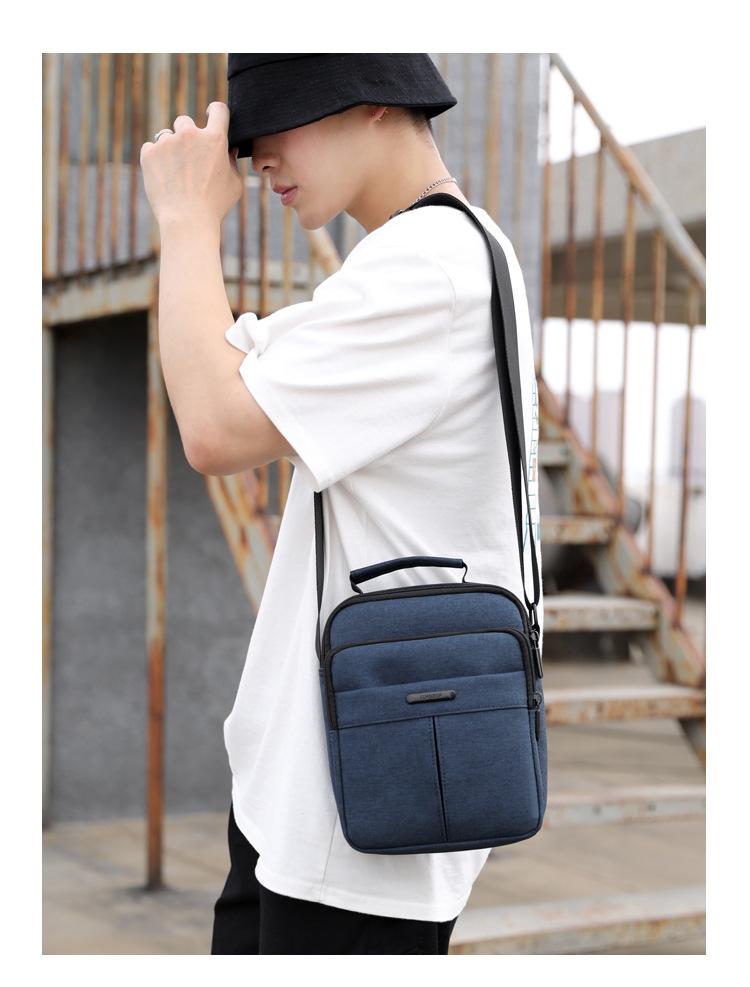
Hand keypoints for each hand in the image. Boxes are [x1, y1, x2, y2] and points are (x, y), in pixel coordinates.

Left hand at [140, 101, 242, 229]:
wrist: (186, 221)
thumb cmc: (214, 206)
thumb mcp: (234, 184)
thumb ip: (231, 162)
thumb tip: (228, 149)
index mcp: (215, 139)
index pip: (218, 110)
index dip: (214, 112)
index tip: (210, 115)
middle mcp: (190, 134)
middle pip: (185, 121)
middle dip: (186, 136)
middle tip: (188, 158)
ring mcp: (167, 142)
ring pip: (166, 137)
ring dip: (170, 149)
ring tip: (175, 175)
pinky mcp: (149, 152)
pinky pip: (151, 149)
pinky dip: (156, 160)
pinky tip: (164, 179)